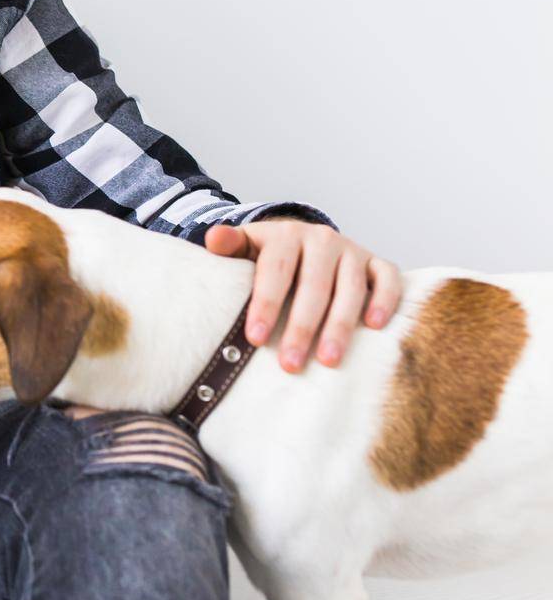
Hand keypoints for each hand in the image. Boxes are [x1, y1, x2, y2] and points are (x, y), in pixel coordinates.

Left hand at [204, 219, 401, 373]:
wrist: (305, 241)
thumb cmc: (270, 256)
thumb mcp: (246, 246)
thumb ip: (230, 244)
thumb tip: (213, 238)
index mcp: (285, 236)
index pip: (275, 271)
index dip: (265, 304)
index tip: (254, 338)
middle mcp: (322, 239)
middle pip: (314, 285)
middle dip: (301, 327)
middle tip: (290, 364)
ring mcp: (353, 250)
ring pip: (350, 288)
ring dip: (340, 326)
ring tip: (328, 360)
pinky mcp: (376, 262)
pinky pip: (387, 278)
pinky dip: (384, 300)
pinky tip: (374, 326)